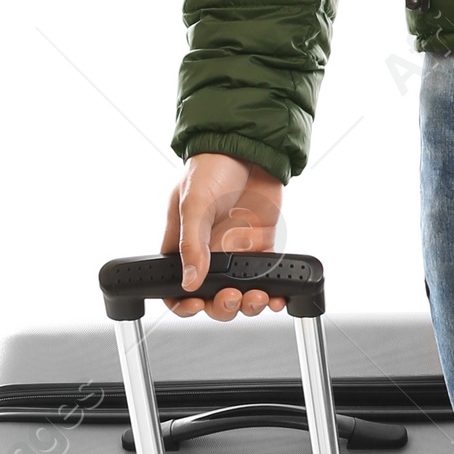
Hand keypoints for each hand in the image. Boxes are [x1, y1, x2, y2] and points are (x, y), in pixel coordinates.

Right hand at [161, 152, 285, 318]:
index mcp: (183, 245)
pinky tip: (277, 296)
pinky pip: (266, 278)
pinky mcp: (261, 247)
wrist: (249, 146)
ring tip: (257, 298)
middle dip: (221, 307)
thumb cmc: (211, 167)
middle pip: (210, 297)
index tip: (195, 305)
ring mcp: (236, 251)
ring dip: (248, 304)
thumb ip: (192, 244)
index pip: (175, 286)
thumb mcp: (193, 203)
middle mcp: (208, 253)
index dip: (183, 303)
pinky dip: (273, 293)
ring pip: (240, 293)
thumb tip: (190, 281)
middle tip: (230, 297)